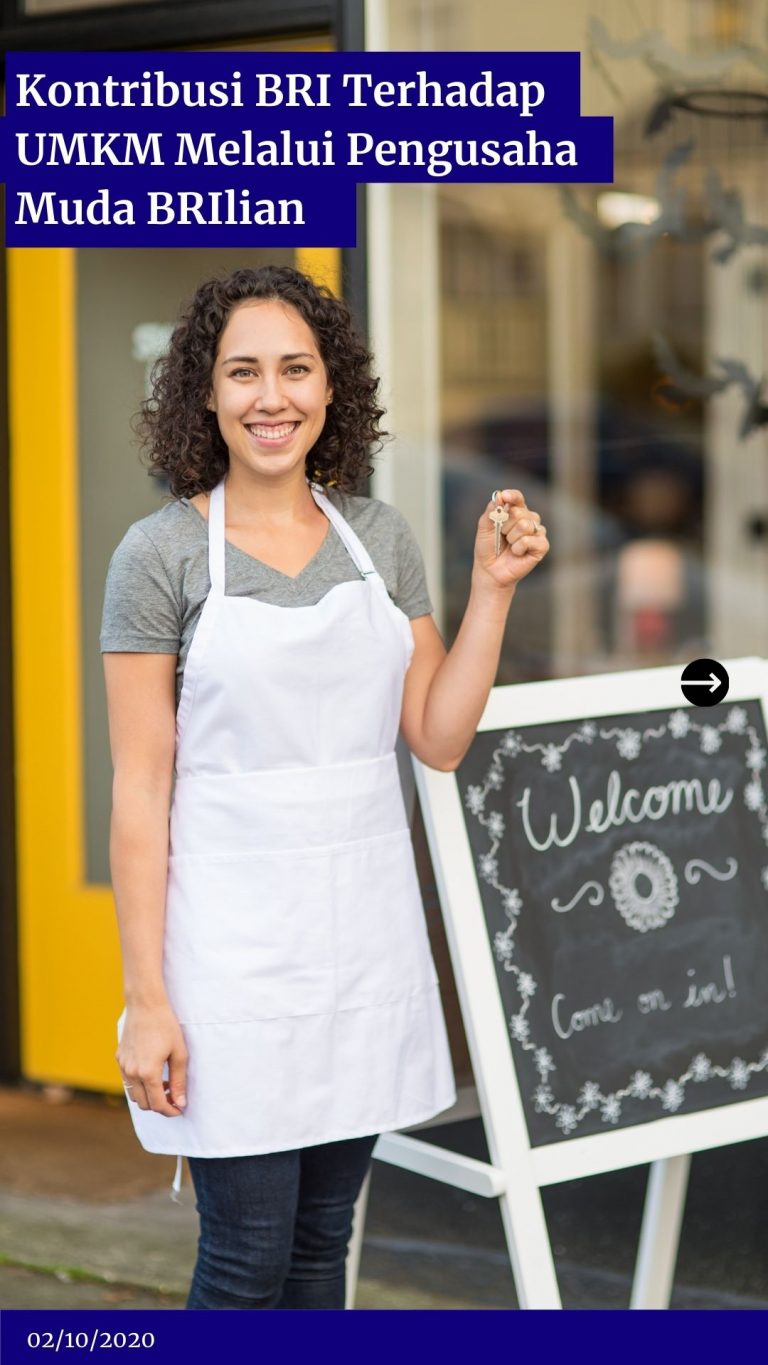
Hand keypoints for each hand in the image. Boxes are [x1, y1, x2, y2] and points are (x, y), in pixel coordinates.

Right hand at [117, 1001, 187, 1116]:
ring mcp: (123, 1066)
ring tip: (164, 1084)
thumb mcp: (179, 1053)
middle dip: (159, 1106)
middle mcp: (132, 1072)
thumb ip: (179, 1081)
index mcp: (148, 1073)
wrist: (145, 1004)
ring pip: (133, 1095)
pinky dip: (139, 1085)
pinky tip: (152, 1073)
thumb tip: (180, 1103)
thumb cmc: (166, 1026)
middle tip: (174, 1097)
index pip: (157, 1104)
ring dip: (148, 1096)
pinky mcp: (119, 1059)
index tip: (179, 1109)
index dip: (169, 1111)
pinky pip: (127, 1081)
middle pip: (144, 1104)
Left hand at [472, 488, 549, 591]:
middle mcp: (529, 519)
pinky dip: (518, 548)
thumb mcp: (484, 526)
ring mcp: (537, 532)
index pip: (517, 498)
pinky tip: (517, 553)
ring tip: (509, 545)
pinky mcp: (542, 546)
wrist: (490, 570)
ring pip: (525, 525)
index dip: (512, 496)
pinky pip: (530, 540)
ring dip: (511, 537)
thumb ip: (491, 510)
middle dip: (505, 526)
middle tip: (502, 536)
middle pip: (519, 512)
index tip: (505, 497)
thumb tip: (500, 495)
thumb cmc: (488, 547)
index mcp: (516, 511)